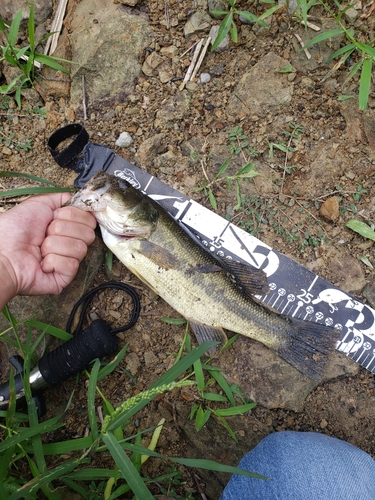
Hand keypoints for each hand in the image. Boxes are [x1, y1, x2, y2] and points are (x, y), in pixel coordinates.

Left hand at [0, 193, 96, 307]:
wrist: (1, 253)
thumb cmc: (13, 230)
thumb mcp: (38, 204)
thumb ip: (60, 198)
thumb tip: (77, 199)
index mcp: (65, 227)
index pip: (89, 219)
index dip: (73, 215)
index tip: (55, 216)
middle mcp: (69, 243)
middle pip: (88, 233)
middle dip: (62, 229)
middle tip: (44, 234)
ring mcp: (68, 261)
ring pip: (80, 248)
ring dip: (55, 245)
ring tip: (40, 250)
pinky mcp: (65, 277)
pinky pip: (72, 264)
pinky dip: (53, 260)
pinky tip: (41, 263)